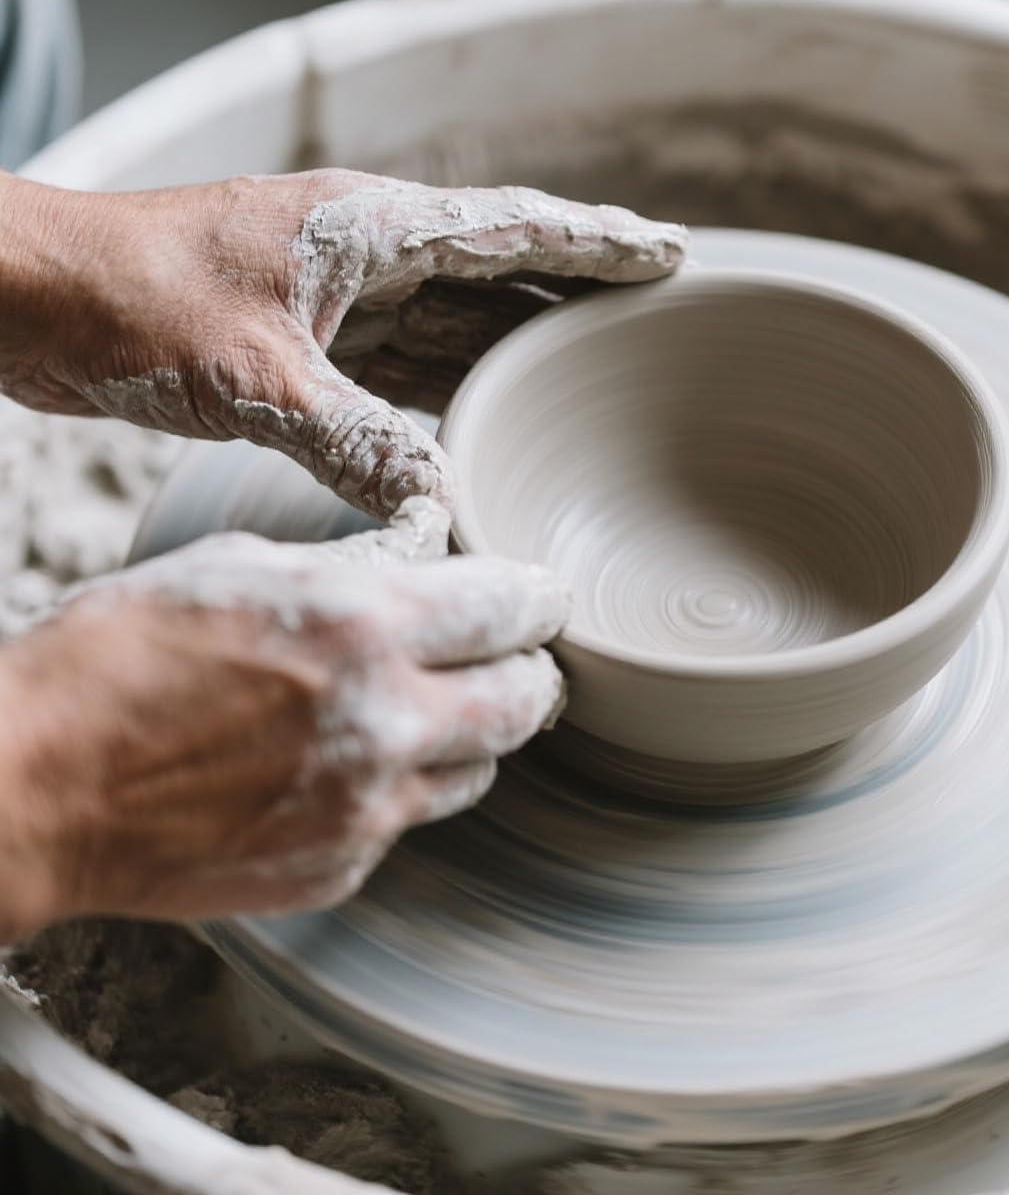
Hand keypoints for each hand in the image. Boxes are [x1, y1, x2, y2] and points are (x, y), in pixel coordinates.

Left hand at [0, 169, 686, 518]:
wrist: (33, 298)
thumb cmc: (129, 298)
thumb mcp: (254, 375)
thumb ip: (355, 437)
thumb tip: (443, 502)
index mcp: (368, 227)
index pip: (511, 228)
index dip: (595, 243)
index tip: (669, 254)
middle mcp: (365, 253)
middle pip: (499, 271)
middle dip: (576, 290)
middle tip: (655, 315)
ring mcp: (337, 296)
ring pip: (455, 320)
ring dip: (520, 343)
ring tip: (594, 371)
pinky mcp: (306, 339)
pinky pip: (405, 364)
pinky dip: (452, 388)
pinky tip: (488, 416)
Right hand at [0, 500, 567, 941]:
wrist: (36, 789)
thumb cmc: (120, 659)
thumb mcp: (241, 569)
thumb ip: (351, 569)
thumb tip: (420, 553)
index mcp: (363, 627)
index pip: (512, 608)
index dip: (541, 597)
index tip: (546, 598)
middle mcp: (385, 723)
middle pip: (528, 700)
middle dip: (531, 671)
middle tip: (513, 657)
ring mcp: (366, 809)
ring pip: (481, 770)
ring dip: (470, 735)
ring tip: (422, 710)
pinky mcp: (338, 868)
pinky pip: (407, 822)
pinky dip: (397, 790)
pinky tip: (342, 767)